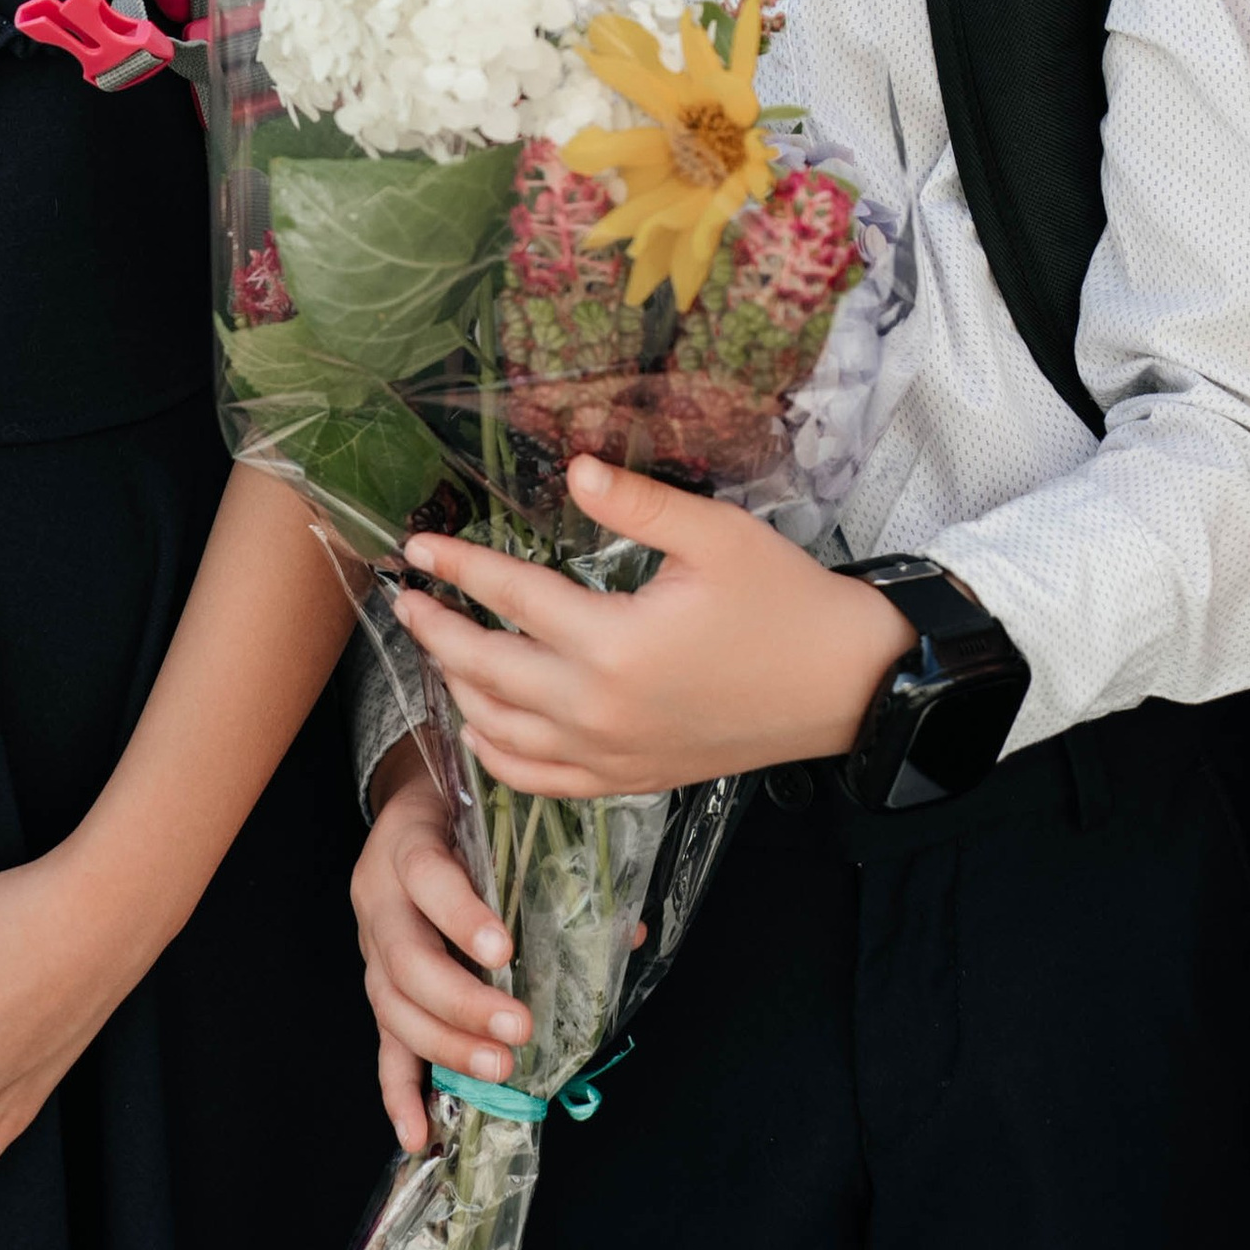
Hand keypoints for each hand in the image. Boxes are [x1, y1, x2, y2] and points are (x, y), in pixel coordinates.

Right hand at [352, 738, 536, 1154]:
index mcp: (406, 843)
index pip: (426, 877)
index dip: (461, 915)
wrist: (413, 811)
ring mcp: (372, 949)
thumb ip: (553, 867)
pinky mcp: (379, 989)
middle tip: (517, 1027)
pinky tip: (419, 1133)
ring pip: (394, 1007)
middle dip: (463, 1001)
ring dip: (445, 1046)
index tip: (503, 949)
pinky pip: (384, 1046)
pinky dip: (400, 1093)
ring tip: (497, 1070)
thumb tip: (628, 934)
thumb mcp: (497, 818)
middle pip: (407, 960)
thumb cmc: (464, 814)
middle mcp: (379, 899)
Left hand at [395, 457, 916, 796]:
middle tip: (408, 601)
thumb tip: (573, 469)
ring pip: (502, 733)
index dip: (459, 567)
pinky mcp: (630, 780)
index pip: (512, 598)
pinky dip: (497, 755)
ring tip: (440, 651)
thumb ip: (637, 504)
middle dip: (439, 633)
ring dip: (461, 690)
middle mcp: (600, 711)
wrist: (842, 687)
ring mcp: (612, 755)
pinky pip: (539, 780)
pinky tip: (482, 727)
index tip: (418, 547)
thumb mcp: (716, 535)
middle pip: (489, 670)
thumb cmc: (782, 602)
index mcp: (616, 644)